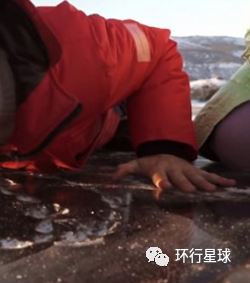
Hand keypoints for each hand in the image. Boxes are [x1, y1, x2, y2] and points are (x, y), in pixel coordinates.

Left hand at [113, 154, 235, 192]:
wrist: (165, 151)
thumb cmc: (150, 163)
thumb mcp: (136, 165)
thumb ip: (124, 170)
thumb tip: (111, 177)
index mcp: (159, 170)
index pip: (159, 177)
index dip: (161, 182)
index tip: (163, 188)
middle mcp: (175, 169)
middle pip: (181, 178)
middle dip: (185, 183)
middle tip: (190, 190)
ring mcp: (187, 170)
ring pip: (196, 176)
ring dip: (204, 182)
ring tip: (211, 189)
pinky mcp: (196, 171)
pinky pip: (209, 175)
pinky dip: (220, 179)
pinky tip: (231, 183)